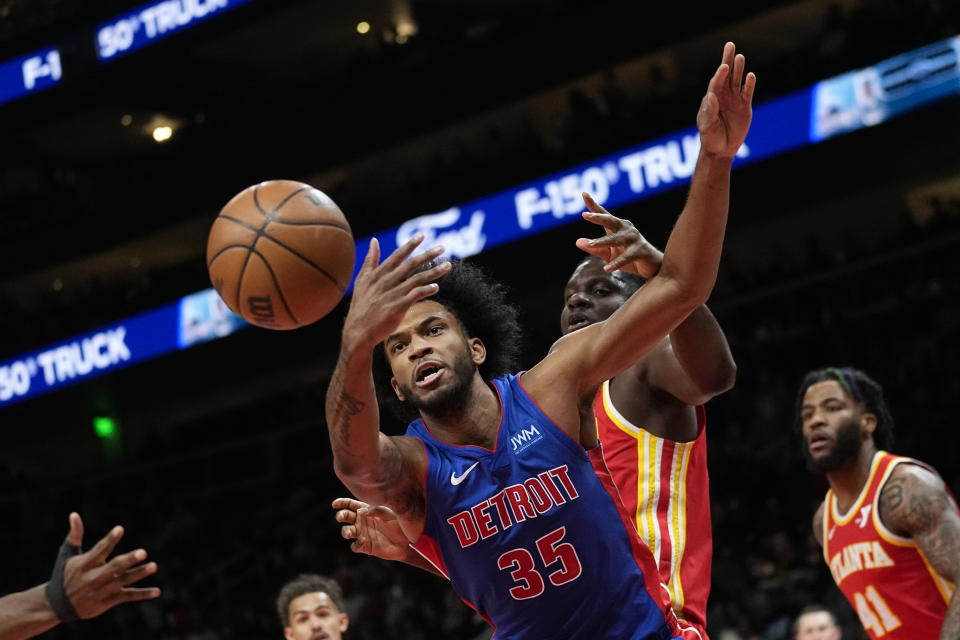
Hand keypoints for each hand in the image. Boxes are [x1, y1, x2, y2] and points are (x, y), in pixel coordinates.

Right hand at [60, 513, 159, 618]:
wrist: (57, 606)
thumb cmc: (64, 575)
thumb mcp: (67, 555)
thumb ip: (75, 535)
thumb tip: (74, 514)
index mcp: (85, 564)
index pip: (100, 550)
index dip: (110, 540)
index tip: (120, 529)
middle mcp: (94, 578)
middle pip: (114, 567)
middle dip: (129, 560)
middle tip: (143, 552)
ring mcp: (102, 590)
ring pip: (123, 581)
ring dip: (139, 574)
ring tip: (154, 566)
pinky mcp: (108, 601)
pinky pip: (127, 596)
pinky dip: (142, 594)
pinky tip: (157, 591)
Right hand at [332, 498, 409, 560]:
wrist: (407, 542)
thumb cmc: (400, 524)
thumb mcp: (391, 513)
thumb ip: (376, 510)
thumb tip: (361, 511)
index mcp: (366, 510)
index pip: (350, 504)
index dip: (341, 503)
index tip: (335, 504)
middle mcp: (362, 521)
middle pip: (345, 516)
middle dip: (341, 516)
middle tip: (341, 517)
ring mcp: (362, 534)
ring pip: (346, 531)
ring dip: (345, 531)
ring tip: (348, 533)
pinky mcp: (365, 546)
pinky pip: (355, 546)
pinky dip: (355, 545)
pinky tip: (359, 543)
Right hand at [342, 234, 450, 350]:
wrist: (358, 330)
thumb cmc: (361, 305)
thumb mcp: (362, 280)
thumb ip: (370, 260)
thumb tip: (374, 240)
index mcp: (378, 273)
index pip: (397, 255)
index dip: (410, 245)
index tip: (422, 235)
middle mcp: (386, 281)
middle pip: (411, 264)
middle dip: (428, 255)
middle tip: (442, 248)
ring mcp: (393, 294)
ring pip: (417, 279)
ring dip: (434, 272)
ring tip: (448, 266)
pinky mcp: (398, 307)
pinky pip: (416, 295)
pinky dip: (427, 290)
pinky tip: (436, 287)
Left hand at [574, 193, 662, 278]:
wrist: (651, 267)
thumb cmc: (627, 257)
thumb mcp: (608, 254)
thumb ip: (594, 248)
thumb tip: (577, 242)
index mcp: (617, 227)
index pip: (604, 214)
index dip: (593, 205)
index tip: (584, 193)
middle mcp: (625, 229)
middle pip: (610, 221)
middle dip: (598, 217)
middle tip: (586, 215)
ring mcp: (634, 238)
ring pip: (616, 239)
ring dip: (602, 242)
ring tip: (590, 244)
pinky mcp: (640, 250)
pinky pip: (626, 257)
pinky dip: (616, 263)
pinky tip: (607, 269)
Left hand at [697, 42, 755, 158]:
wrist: (721, 149)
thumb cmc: (710, 137)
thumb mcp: (707, 126)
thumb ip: (710, 111)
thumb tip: (712, 96)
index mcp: (711, 99)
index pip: (715, 83)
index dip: (719, 74)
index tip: (723, 65)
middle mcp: (723, 96)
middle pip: (726, 75)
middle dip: (727, 60)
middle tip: (729, 45)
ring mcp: (734, 100)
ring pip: (737, 81)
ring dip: (739, 69)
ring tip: (740, 57)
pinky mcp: (745, 106)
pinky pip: (747, 93)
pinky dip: (749, 85)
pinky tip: (751, 75)